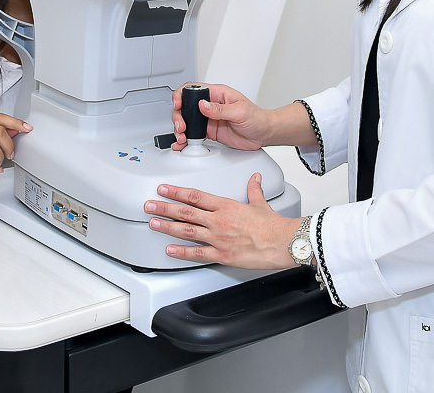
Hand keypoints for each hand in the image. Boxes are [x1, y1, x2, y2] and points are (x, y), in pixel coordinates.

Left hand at [144, 173, 300, 268]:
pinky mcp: (222, 254)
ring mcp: (218, 238)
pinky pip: (198, 253)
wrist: (283, 242)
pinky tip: (169, 250)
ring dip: (167, 226)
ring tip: (153, 223)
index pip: (196, 195)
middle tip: (149, 205)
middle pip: (186, 211)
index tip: (164, 189)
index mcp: (226, 205)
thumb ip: (253, 190)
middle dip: (165, 208)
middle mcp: (218, 220)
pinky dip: (182, 252)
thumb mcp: (261, 203)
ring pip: (187, 230)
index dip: (177, 191)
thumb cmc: (273, 225)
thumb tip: (254, 178)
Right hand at [171, 83, 270, 150]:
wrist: (263, 134)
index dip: (182, 95)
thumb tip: (202, 105)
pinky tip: (183, 143)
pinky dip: (186, 139)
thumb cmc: (257, 117)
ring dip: (181, 129)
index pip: (194, 89)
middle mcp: (211, 105)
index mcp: (218, 94)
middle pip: (186, 106)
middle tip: (182, 126)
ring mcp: (209, 119)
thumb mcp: (240, 111)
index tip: (179, 104)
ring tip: (182, 137)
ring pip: (187, 121)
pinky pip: (194, 134)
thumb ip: (220, 109)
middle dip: (179, 116)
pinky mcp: (210, 132)